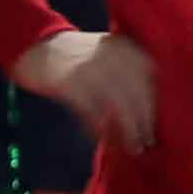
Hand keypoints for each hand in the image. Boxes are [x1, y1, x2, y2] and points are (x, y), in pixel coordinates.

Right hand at [13, 27, 160, 154]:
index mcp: (121, 47)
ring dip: (128, 130)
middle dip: (144, 120)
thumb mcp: (106, 52)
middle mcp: (109, 55)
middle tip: (148, 142)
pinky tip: (102, 139)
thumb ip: (127, 69)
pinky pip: (93, 110)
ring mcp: (90, 69)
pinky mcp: (71, 82)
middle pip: (137, 92)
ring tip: (133, 148)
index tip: (157, 121)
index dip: (154, 101)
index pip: (148, 75)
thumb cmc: (75, 54)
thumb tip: (147, 105)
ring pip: (119, 104)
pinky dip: (100, 128)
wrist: (35, 45)